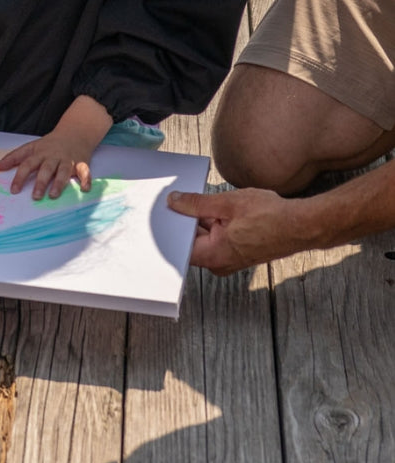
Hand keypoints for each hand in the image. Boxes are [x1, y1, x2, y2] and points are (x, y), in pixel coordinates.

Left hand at [0, 129, 93, 199]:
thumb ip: (14, 157)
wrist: (75, 132)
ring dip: (59, 183)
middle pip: (45, 169)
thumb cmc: (49, 144)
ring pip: (63, 171)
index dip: (20, 177)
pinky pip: (84, 171)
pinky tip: (84, 189)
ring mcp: (67, 160)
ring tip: (53, 195)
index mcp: (39, 153)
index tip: (14, 190)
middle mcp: (53, 157)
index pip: (27, 164)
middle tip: (35, 196)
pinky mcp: (81, 163)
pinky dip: (86, 180)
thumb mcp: (31, 147)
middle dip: (40, 182)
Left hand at [167, 186, 307, 274]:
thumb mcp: (227, 203)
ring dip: (200, 220)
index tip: (160, 211)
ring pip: (204, 237)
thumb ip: (196, 204)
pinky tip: (214, 207)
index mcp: (213, 256)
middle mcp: (219, 263)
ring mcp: (228, 259)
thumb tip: (174, 201)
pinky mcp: (236, 252)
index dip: (169, 226)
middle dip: (184, 220)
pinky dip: (213, 223)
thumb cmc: (270, 216)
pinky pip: (216, 237)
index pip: (178, 245)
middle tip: (174, 198)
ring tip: (198, 200)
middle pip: (191, 240)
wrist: (301, 225)